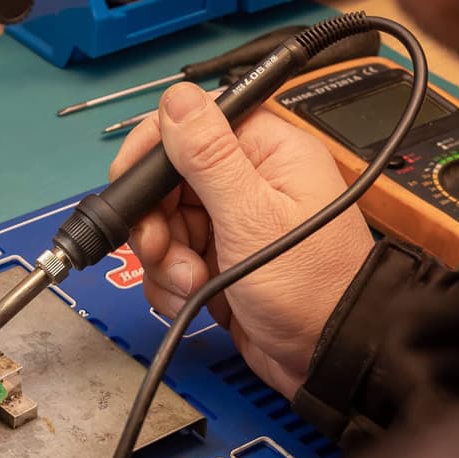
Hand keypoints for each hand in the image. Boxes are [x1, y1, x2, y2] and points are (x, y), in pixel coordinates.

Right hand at [111, 83, 373, 396]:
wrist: (327, 360)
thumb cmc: (312, 289)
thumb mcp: (253, 219)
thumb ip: (210, 157)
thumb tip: (180, 97)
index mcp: (267, 153)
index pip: (194, 124)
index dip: (154, 151)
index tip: (131, 184)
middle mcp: (248, 183)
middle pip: (169, 180)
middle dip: (157, 220)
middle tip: (163, 248)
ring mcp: (231, 225)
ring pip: (164, 223)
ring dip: (164, 258)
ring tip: (191, 282)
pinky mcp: (218, 262)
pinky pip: (171, 259)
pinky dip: (171, 282)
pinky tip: (192, 297)